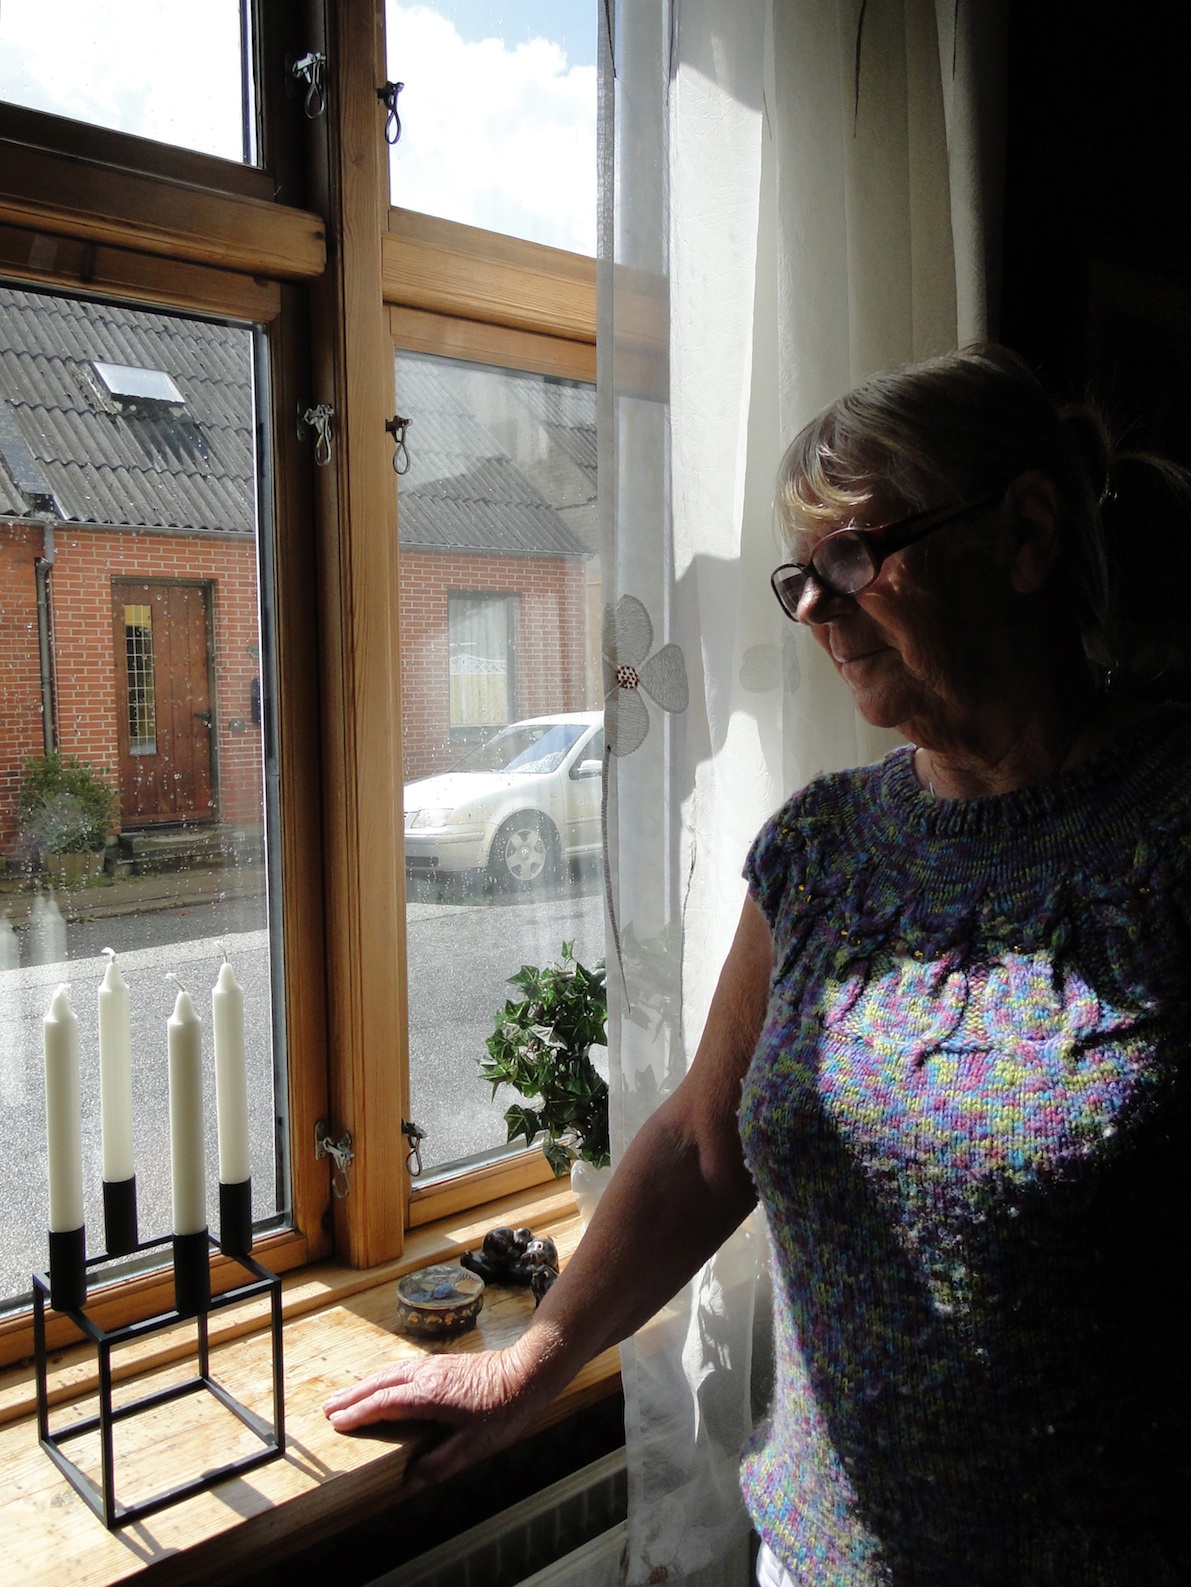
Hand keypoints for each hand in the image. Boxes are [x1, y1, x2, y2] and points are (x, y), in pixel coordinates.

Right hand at [322, 1344, 545, 1490]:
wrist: (527, 1372)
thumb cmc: (503, 1410)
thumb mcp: (474, 1445)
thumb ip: (440, 1464)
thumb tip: (409, 1481)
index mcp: (428, 1394)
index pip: (384, 1404)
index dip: (358, 1413)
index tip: (336, 1422)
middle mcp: (426, 1375)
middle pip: (380, 1384)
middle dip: (353, 1397)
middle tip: (327, 1408)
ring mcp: (434, 1366)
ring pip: (390, 1373)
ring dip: (366, 1385)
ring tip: (346, 1397)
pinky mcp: (443, 1364)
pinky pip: (402, 1370)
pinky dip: (384, 1378)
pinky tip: (383, 1384)